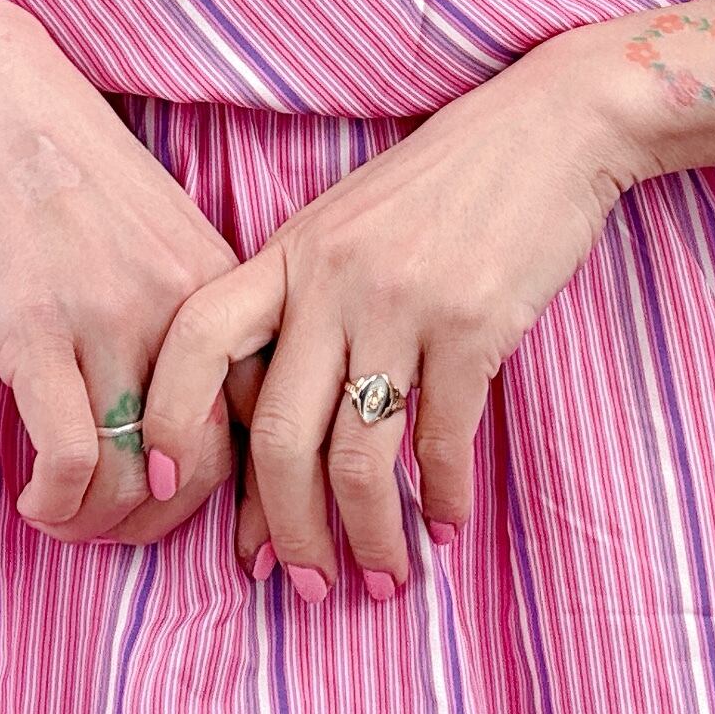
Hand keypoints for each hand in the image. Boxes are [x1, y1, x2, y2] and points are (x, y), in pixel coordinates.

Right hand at [0, 0, 243, 546]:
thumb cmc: (69, 168)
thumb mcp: (163, 232)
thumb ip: (188, 311)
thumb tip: (192, 408)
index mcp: (223, 286)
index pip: (267, 414)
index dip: (245, 488)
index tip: (210, 518)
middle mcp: (180, 310)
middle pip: (208, 465)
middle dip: (167, 524)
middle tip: (125, 532)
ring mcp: (108, 322)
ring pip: (137, 474)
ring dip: (103, 525)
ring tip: (71, 520)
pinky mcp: (33, 332)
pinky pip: (68, 457)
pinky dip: (55, 504)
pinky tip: (36, 502)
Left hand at [141, 34, 647, 598]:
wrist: (550, 128)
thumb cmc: (446, 184)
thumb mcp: (350, 222)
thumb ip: (304, 300)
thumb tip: (274, 420)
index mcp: (291, 252)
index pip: (198, 340)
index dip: (167, 418)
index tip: (164, 485)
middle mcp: (333, 279)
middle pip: (279, 435)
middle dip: (284, 529)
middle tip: (300, 586)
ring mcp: (402, 302)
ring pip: (359, 457)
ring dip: (367, 536)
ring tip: (380, 580)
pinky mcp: (475, 324)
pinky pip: (441, 440)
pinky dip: (441, 498)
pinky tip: (446, 524)